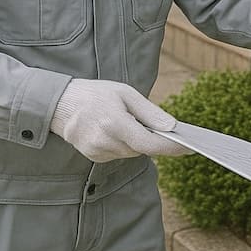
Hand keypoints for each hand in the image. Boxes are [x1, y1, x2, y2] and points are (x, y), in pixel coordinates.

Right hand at [50, 79, 191, 161]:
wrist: (59, 103)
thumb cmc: (95, 94)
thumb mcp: (125, 93)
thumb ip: (150, 112)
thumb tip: (172, 127)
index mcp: (114, 123)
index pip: (150, 143)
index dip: (173, 147)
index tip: (191, 147)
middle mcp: (105, 141)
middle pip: (143, 149)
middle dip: (152, 138)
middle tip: (154, 123)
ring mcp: (97, 152)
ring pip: (132, 152)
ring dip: (136, 140)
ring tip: (124, 120)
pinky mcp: (93, 157)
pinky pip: (119, 153)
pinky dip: (123, 143)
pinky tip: (113, 128)